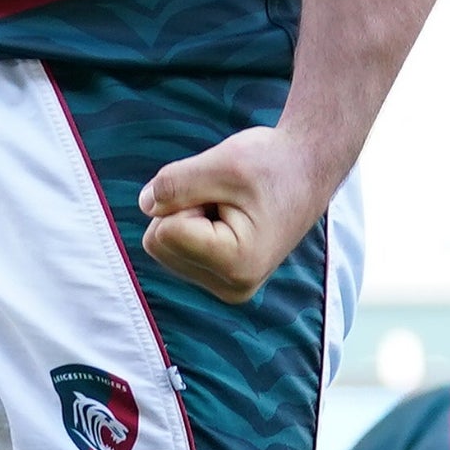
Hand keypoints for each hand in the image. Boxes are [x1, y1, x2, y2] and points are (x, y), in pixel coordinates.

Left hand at [139, 126, 331, 304]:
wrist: (306, 169)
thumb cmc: (269, 163)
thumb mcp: (220, 164)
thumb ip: (175, 184)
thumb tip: (144, 205)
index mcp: (236, 265)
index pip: (162, 232)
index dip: (182, 200)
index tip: (223, 192)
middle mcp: (232, 286)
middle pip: (157, 242)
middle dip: (180, 209)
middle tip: (223, 197)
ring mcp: (226, 285)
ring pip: (163, 244)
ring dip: (186, 215)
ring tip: (227, 205)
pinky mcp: (219, 276)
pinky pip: (175, 246)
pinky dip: (191, 223)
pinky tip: (225, 215)